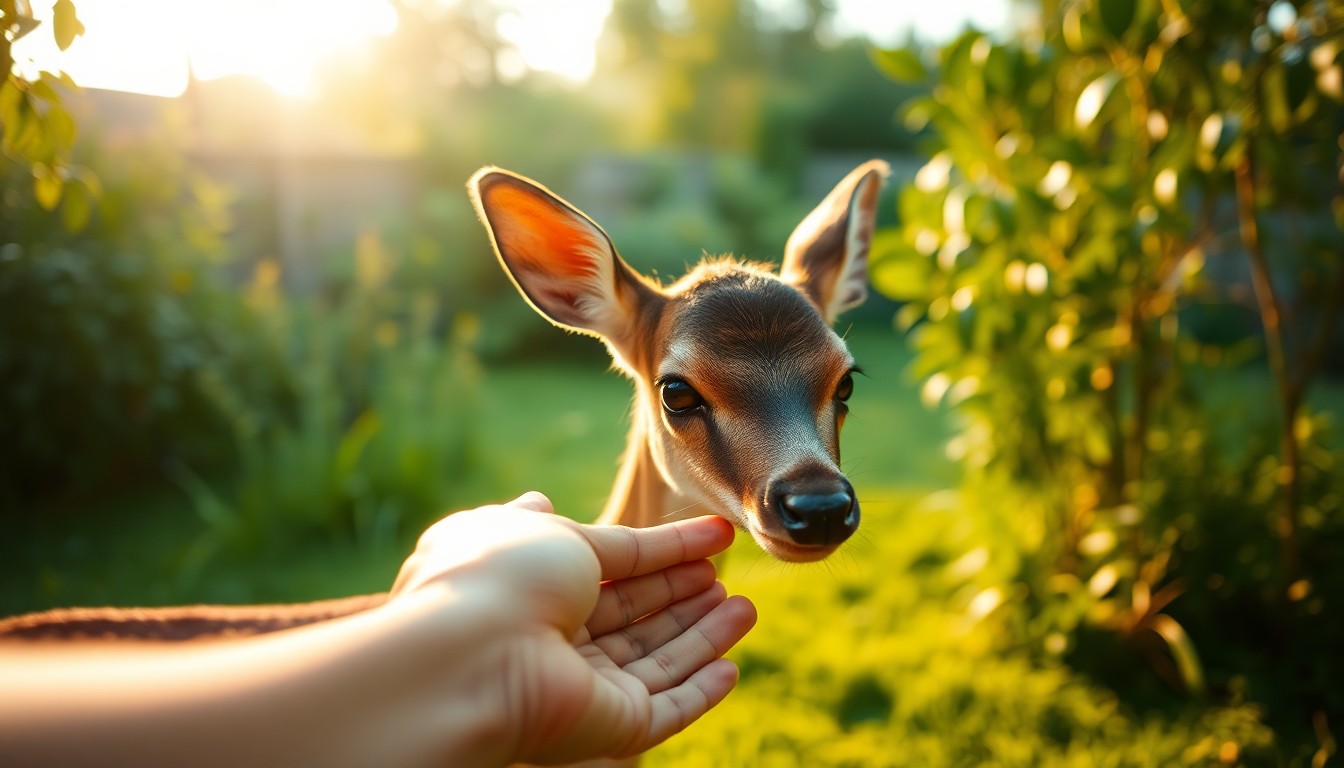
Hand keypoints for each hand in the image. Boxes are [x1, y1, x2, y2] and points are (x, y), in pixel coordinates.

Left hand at [389, 492, 756, 763]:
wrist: (477, 653)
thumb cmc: (504, 578)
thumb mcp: (545, 530)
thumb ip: (567, 527)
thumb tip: (542, 498)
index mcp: (537, 588)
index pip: (616, 566)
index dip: (666, 549)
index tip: (716, 534)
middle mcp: (558, 641)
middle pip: (637, 616)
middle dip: (683, 594)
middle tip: (726, 572)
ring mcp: (585, 688)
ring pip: (658, 662)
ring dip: (704, 636)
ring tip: (746, 607)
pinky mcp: (612, 727)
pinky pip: (666, 711)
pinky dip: (701, 693)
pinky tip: (732, 668)